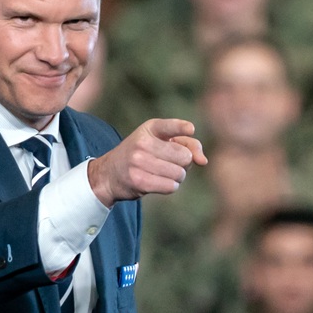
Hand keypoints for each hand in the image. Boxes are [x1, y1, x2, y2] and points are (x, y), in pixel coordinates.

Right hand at [87, 118, 207, 206]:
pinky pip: (171, 186)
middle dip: (182, 163)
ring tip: (162, 173)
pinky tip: (158, 182)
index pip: (170, 126)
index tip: (191, 130)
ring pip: (179, 173)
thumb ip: (188, 144)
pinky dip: (170, 186)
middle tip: (168, 162)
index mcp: (149, 128)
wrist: (109, 173)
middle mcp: (142, 143)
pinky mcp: (138, 180)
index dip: (182, 128)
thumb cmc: (142, 155)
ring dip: (177, 177)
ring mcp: (138, 162)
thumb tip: (203, 161)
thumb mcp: (161, 141)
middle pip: (184, 156)